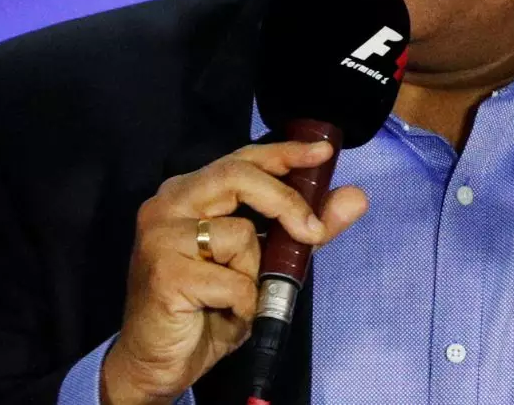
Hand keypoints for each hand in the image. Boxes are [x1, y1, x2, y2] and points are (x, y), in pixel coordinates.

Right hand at [101, 140, 368, 404]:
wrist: (157, 361)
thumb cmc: (207, 308)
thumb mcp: (265, 265)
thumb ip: (304, 228)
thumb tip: (356, 196)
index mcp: (190, 192)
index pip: (242, 159)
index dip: (285, 153)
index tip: (324, 152)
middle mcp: (169, 203)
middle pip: (239, 177)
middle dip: (285, 201)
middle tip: (313, 232)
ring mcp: (161, 235)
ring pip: (239, 233)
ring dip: (253, 273)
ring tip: (232, 296)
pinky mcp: (165, 271)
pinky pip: (233, 281)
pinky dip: (243, 304)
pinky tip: (222, 314)